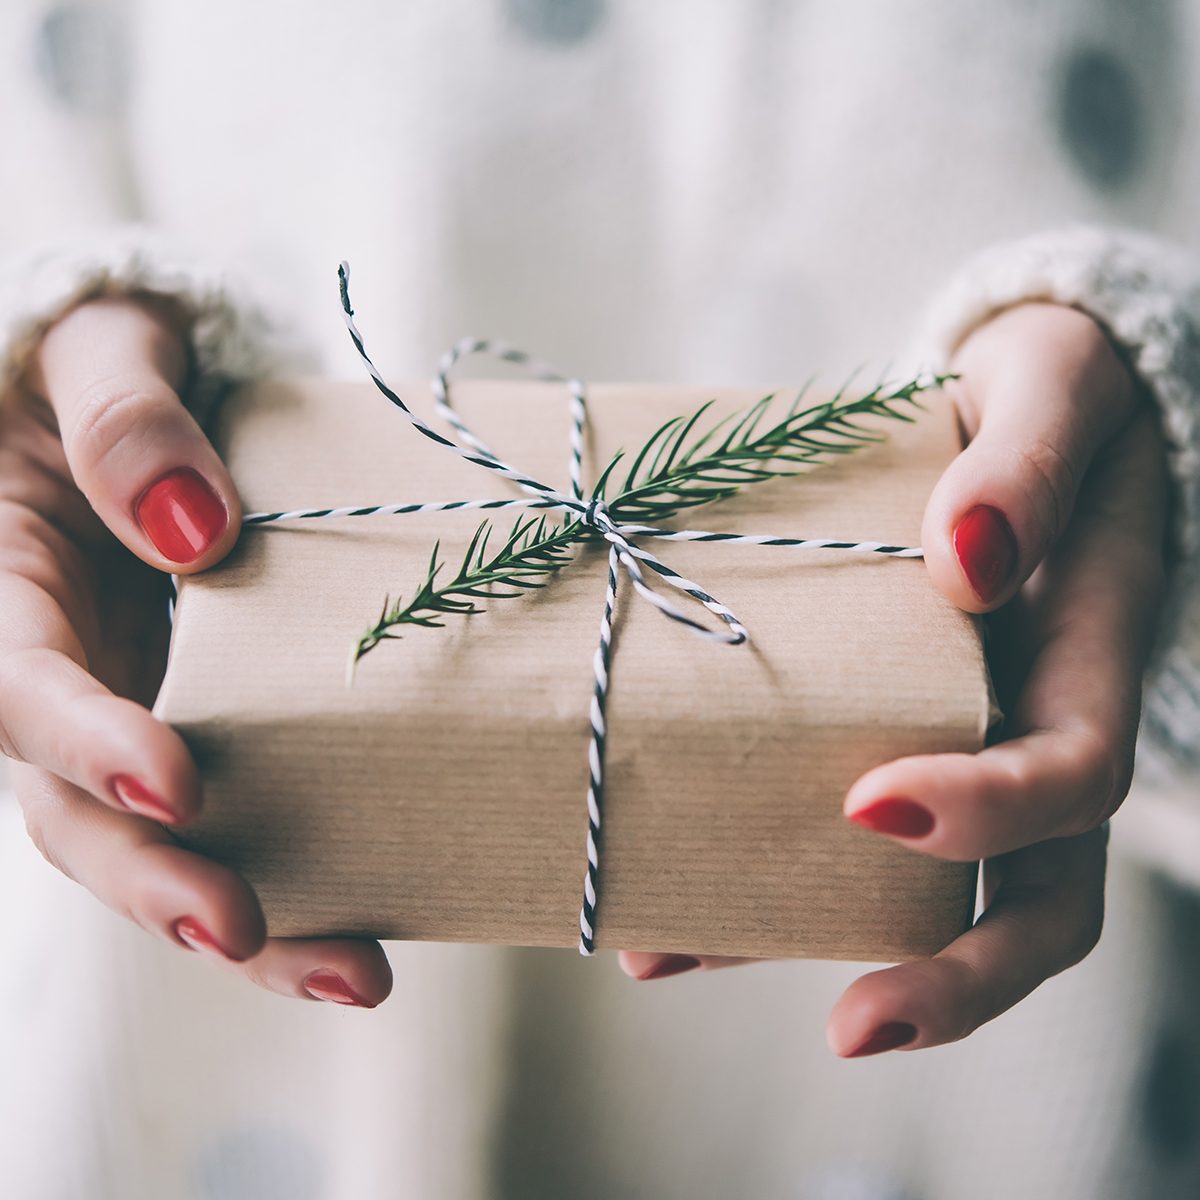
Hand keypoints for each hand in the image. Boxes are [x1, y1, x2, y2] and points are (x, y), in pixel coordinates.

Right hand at [0, 295, 391, 1007]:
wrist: (155, 399)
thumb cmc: (115, 365)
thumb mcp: (106, 350)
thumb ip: (126, 418)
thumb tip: (190, 526)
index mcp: (9, 594)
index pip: (20, 691)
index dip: (84, 743)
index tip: (171, 781)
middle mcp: (65, 682)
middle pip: (80, 817)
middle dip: (157, 883)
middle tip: (244, 930)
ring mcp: (136, 719)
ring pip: (166, 851)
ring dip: (255, 925)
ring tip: (355, 972)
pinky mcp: (215, 736)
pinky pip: (244, 823)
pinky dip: (305, 880)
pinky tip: (378, 920)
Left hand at [620, 303, 1167, 1054]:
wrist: (1022, 415)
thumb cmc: (1049, 396)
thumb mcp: (1052, 390)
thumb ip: (1029, 463)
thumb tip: (970, 559)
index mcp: (1087, 656)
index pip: (1073, 772)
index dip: (994, 809)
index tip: (873, 800)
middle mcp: (1029, 727)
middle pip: (1032, 899)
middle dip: (952, 977)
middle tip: (852, 1029)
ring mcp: (959, 746)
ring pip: (915, 892)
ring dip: (804, 941)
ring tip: (668, 955)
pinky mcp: (885, 733)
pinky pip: (832, 831)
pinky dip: (754, 874)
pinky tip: (657, 887)